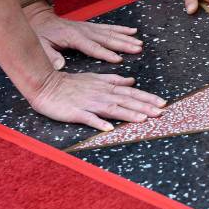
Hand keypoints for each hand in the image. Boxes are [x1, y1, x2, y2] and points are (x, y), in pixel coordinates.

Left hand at [24, 2, 142, 69]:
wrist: (39, 17)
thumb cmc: (41, 33)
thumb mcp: (41, 45)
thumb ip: (50, 55)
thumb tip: (60, 66)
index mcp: (74, 37)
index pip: (92, 47)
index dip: (106, 54)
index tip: (118, 59)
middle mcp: (85, 31)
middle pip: (108, 39)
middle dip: (124, 44)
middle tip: (137, 48)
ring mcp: (89, 27)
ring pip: (111, 33)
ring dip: (126, 38)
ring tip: (139, 42)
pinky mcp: (91, 26)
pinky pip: (109, 28)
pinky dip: (122, 29)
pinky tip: (133, 31)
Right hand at [29, 71, 166, 130]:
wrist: (46, 85)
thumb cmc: (71, 83)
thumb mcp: (95, 78)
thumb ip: (114, 80)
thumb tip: (132, 81)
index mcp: (107, 88)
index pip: (132, 93)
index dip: (148, 98)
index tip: (163, 103)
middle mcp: (102, 95)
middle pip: (127, 101)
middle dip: (145, 107)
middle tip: (161, 113)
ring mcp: (89, 104)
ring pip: (113, 109)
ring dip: (128, 114)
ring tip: (143, 120)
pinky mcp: (76, 112)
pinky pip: (89, 119)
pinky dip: (99, 123)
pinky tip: (109, 129)